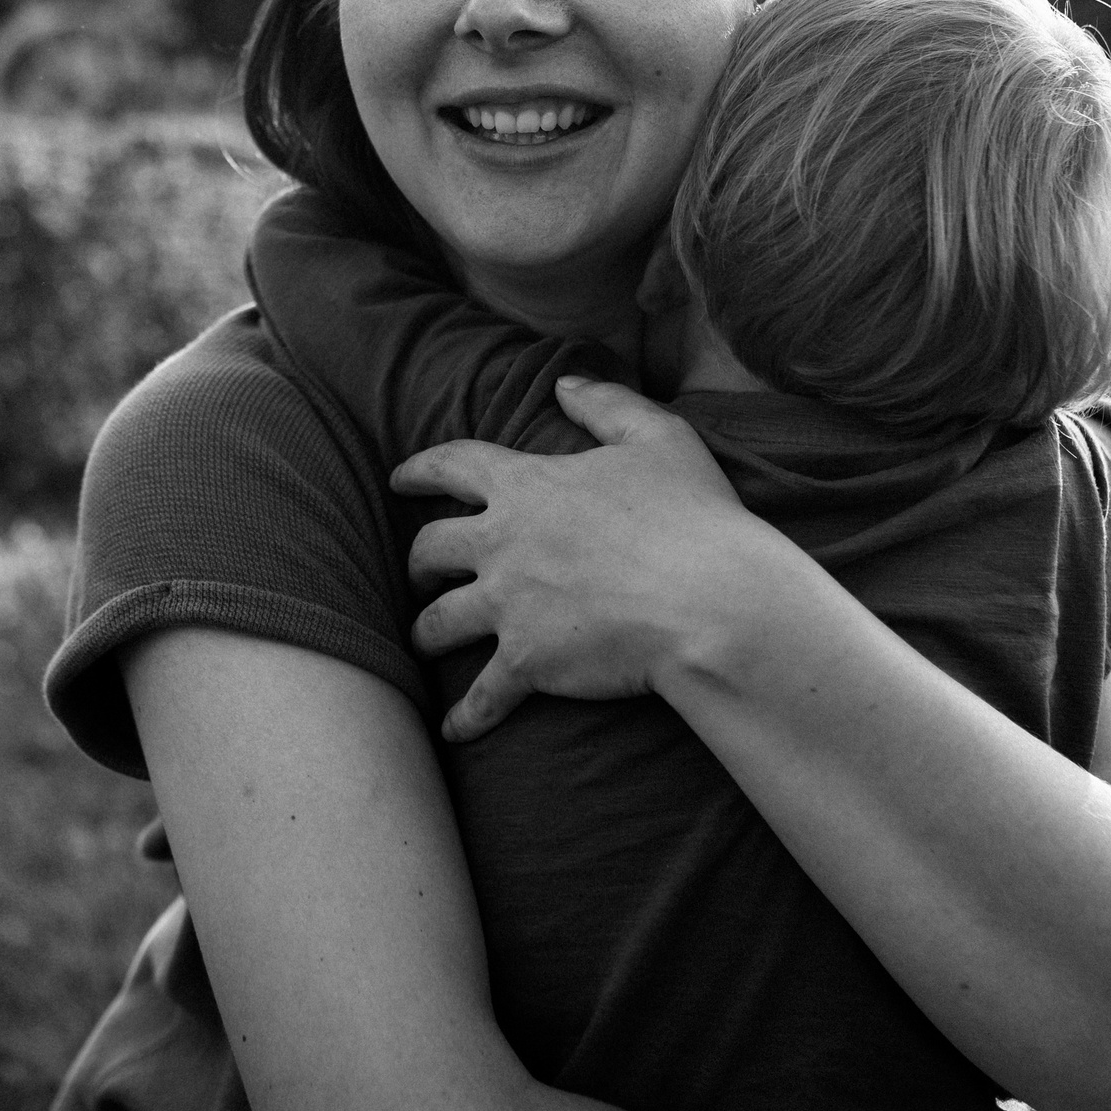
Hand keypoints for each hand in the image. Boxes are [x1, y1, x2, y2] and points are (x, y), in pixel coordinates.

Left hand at [390, 377, 785, 741]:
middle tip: (420, 572)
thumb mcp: (658, 436)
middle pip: (429, 549)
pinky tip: (452, 729)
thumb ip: (606, 403)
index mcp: (526, 485)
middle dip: (418, 562)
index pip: (452, 466)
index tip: (398, 479)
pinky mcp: (526, 663)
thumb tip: (565, 382)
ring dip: (426, 633)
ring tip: (426, 642)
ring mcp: (508, 606)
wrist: (712, 600)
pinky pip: (479, 697)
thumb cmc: (694, 516)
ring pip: (438, 622)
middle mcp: (502, 544)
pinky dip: (463, 717)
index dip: (420, 470)